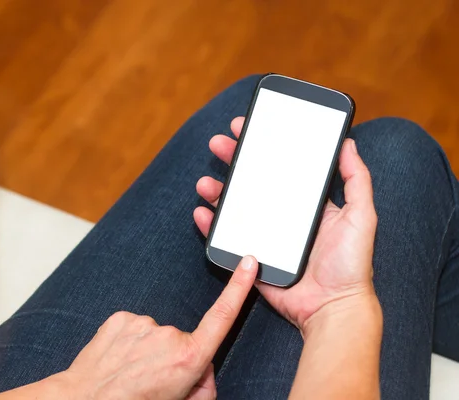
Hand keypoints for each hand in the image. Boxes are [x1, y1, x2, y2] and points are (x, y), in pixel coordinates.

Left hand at [47, 256, 257, 399]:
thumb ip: (202, 385)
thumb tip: (202, 369)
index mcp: (188, 357)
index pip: (222, 316)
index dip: (239, 287)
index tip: (249, 262)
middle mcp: (168, 334)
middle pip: (183, 341)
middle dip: (175, 358)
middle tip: (154, 382)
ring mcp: (143, 323)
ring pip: (156, 335)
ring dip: (149, 350)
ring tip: (131, 373)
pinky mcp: (121, 318)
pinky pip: (134, 329)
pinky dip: (130, 342)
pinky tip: (119, 360)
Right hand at [194, 117, 378, 332]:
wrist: (332, 306)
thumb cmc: (351, 264)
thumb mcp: (361, 215)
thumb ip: (357, 179)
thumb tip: (348, 142)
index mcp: (305, 203)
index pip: (280, 167)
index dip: (262, 146)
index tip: (247, 128)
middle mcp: (283, 216)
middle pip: (252, 182)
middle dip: (233, 161)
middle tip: (219, 144)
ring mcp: (265, 236)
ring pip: (235, 207)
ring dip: (217, 191)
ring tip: (206, 182)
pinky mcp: (251, 258)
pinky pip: (227, 238)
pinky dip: (211, 225)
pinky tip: (202, 213)